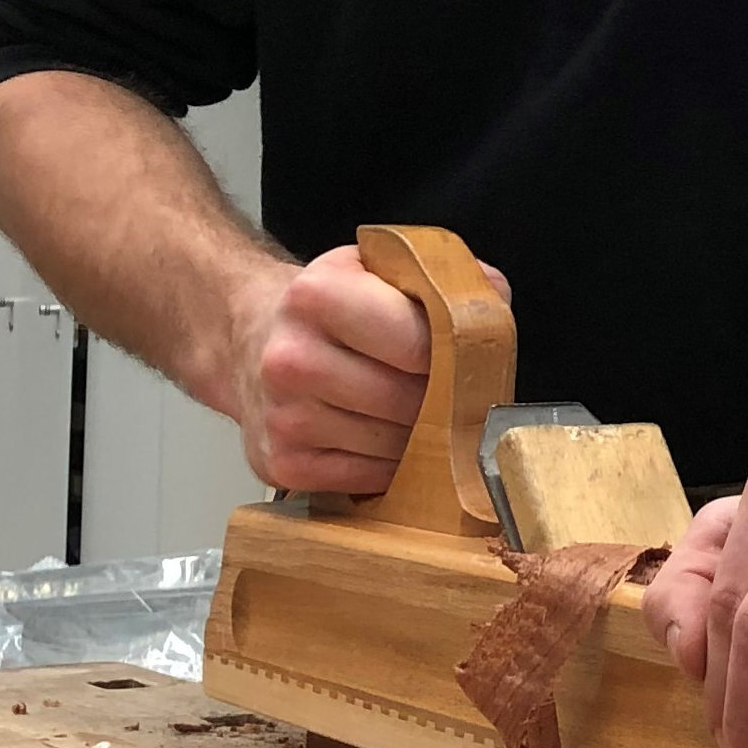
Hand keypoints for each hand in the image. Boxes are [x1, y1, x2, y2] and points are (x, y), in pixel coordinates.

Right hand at [218, 243, 509, 493]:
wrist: (253, 336)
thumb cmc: (332, 306)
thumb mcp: (383, 269)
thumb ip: (446, 278)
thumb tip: (494, 303)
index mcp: (317, 296)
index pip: (418, 344)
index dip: (452, 353)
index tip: (460, 354)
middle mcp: (291, 359)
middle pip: (408, 402)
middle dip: (441, 400)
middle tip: (444, 388)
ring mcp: (283, 417)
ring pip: (394, 447)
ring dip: (418, 438)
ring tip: (408, 409)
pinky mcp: (281, 464)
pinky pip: (367, 478)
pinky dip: (387, 465)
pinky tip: (378, 435)